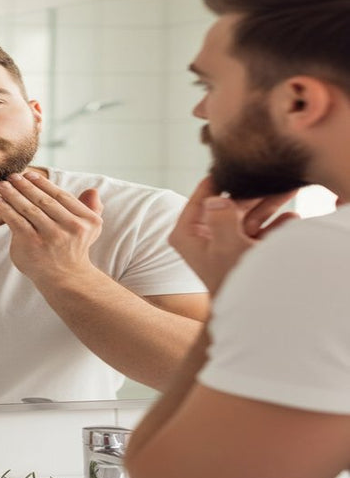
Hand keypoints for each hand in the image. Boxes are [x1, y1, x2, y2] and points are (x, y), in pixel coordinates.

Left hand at [0, 171, 102, 282]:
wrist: (66, 279)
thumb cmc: (74, 248)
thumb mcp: (90, 229)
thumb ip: (90, 208)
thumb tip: (92, 190)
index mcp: (86, 220)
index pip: (61, 196)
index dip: (43, 184)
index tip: (29, 174)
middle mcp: (70, 228)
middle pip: (43, 200)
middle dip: (25, 186)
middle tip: (12, 175)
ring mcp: (51, 237)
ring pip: (28, 209)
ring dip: (12, 194)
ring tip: (1, 185)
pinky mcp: (32, 244)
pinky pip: (16, 221)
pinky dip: (4, 208)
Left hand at [168, 176, 298, 294]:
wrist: (246, 310)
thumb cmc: (230, 281)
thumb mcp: (226, 247)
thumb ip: (222, 220)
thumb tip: (217, 199)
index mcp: (186, 233)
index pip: (200, 197)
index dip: (216, 181)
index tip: (230, 166)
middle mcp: (202, 234)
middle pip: (228, 203)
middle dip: (252, 193)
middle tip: (269, 178)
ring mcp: (223, 241)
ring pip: (247, 214)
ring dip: (269, 204)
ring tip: (288, 191)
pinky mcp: (241, 248)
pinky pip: (258, 229)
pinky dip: (275, 224)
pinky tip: (291, 218)